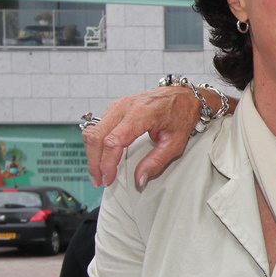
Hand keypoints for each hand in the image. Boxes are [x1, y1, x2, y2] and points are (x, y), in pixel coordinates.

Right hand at [83, 86, 207, 188]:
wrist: (183, 96)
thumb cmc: (180, 114)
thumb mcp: (174, 143)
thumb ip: (156, 162)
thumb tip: (139, 179)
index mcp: (140, 114)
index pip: (113, 141)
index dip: (107, 163)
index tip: (108, 178)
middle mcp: (124, 107)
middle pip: (96, 136)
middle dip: (94, 162)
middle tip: (99, 180)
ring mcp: (117, 106)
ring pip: (92, 131)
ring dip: (91, 154)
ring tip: (97, 172)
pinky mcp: (114, 108)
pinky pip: (96, 126)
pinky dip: (95, 144)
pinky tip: (100, 157)